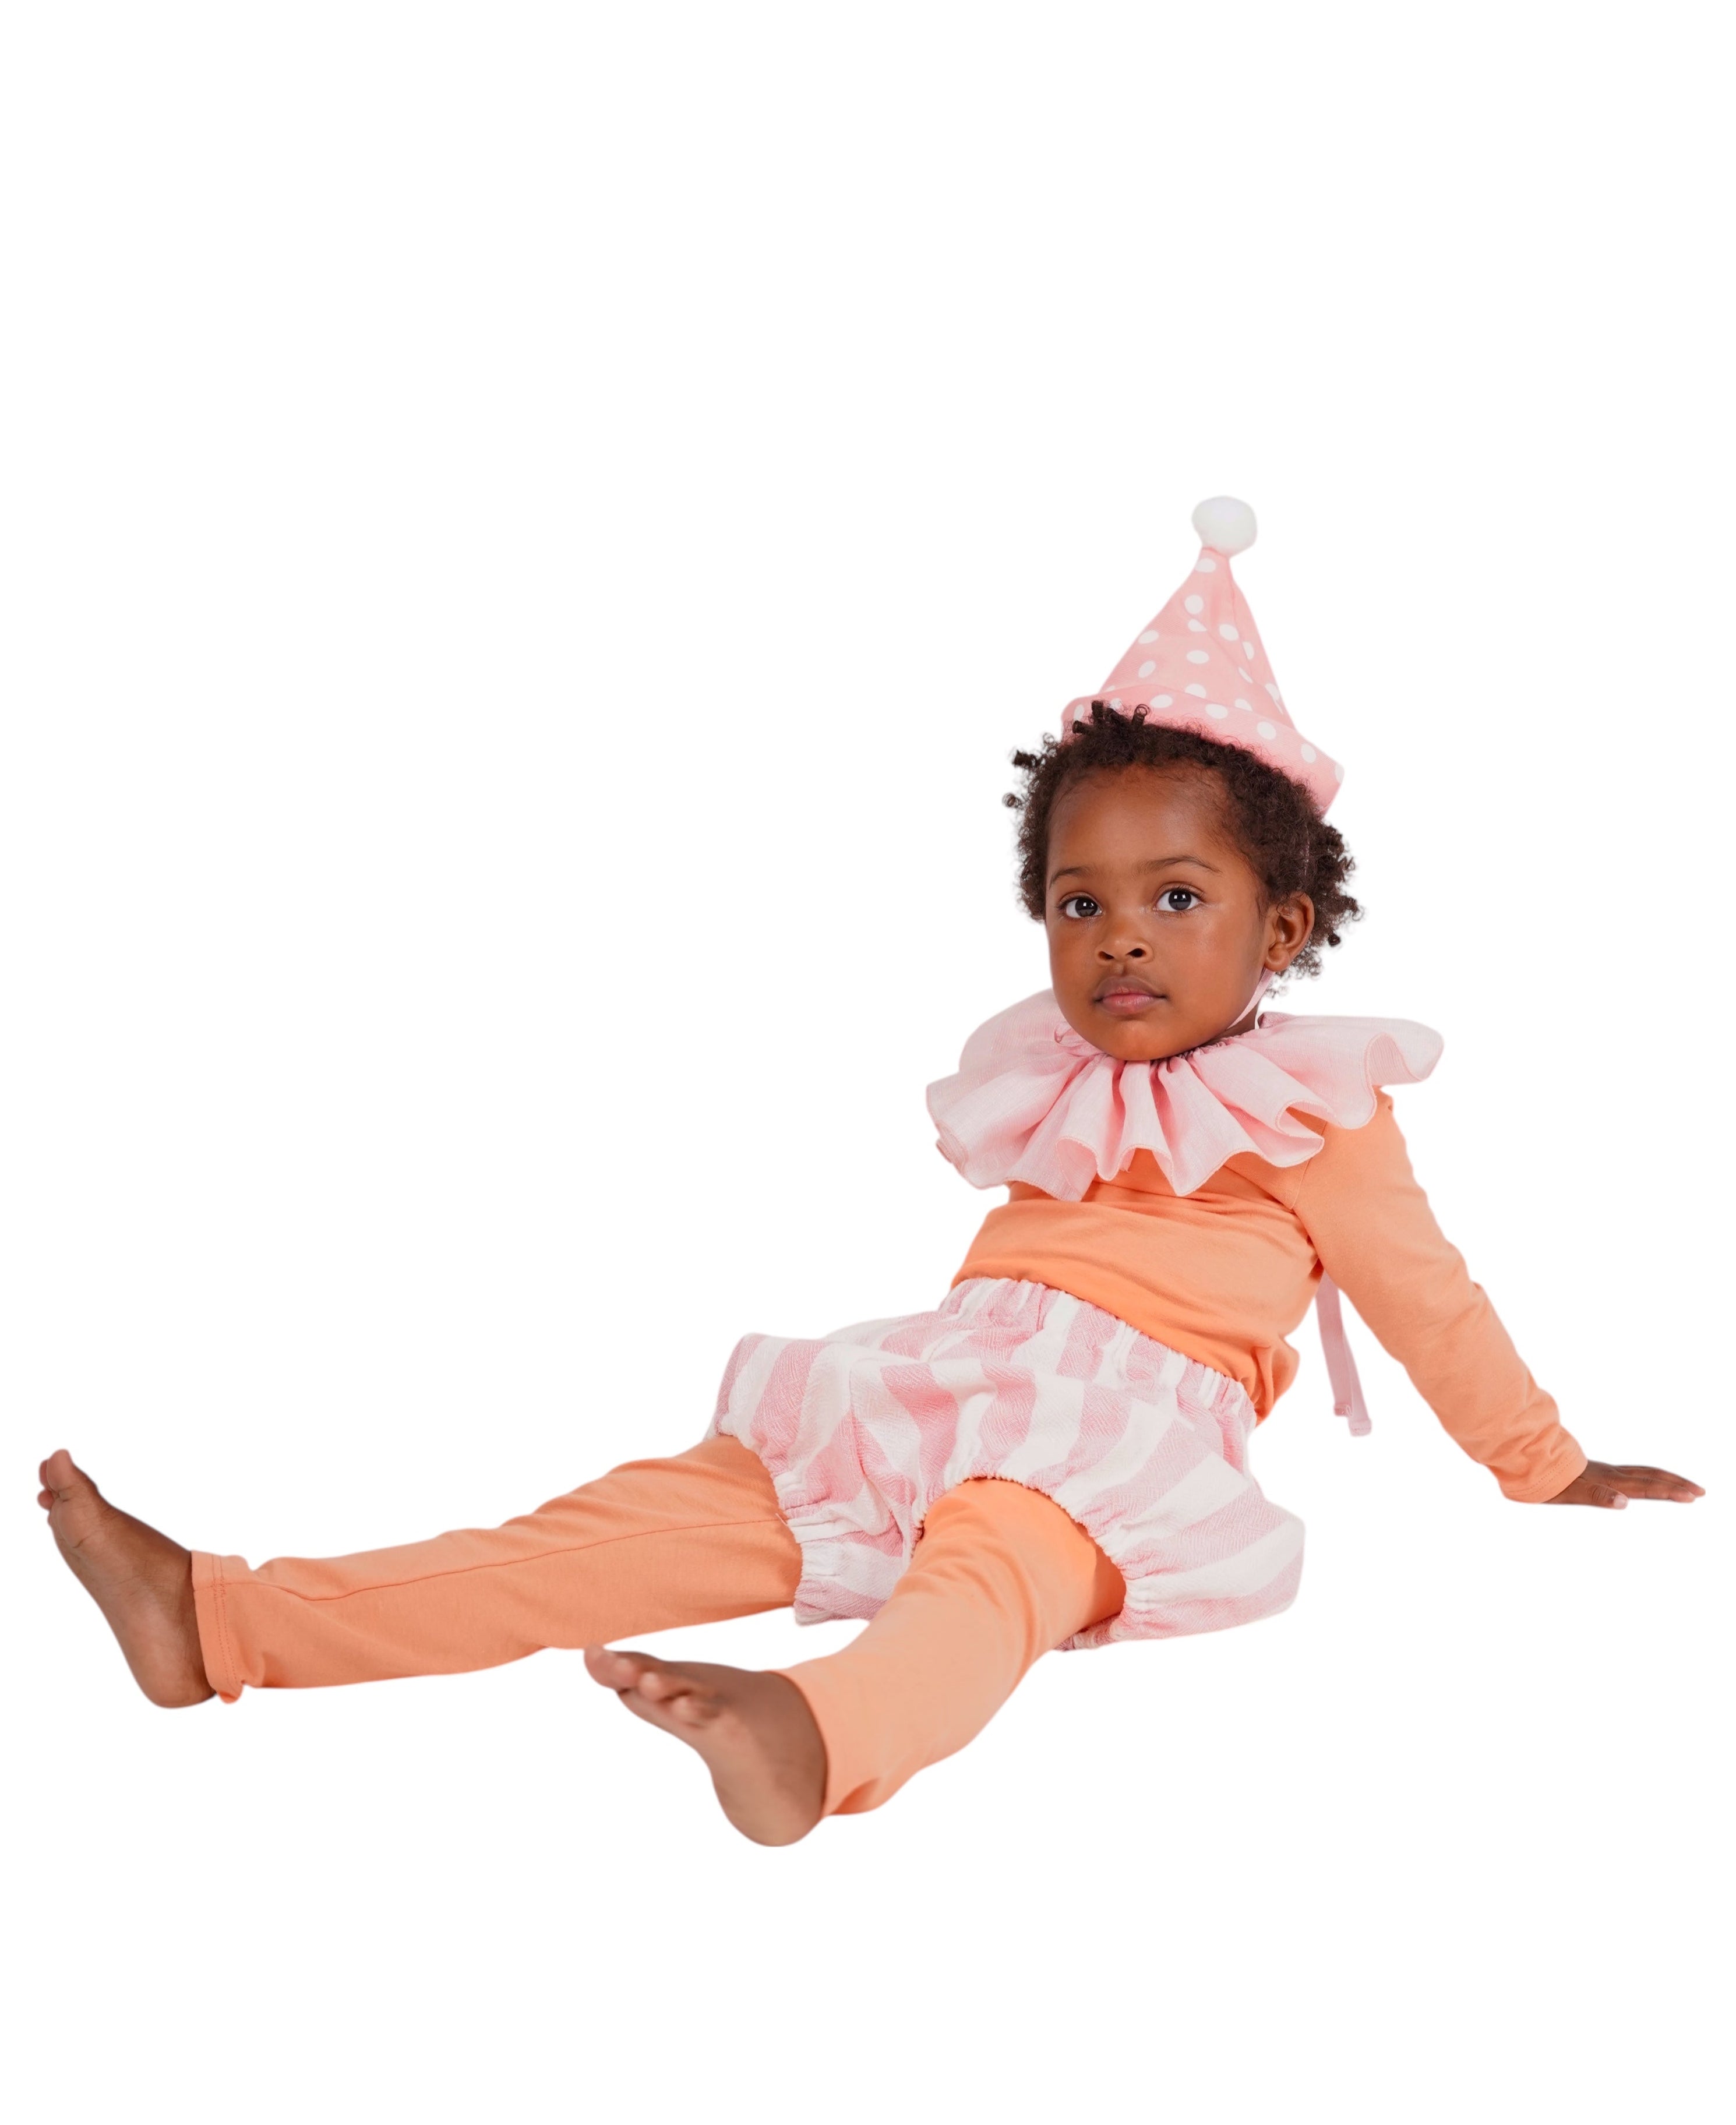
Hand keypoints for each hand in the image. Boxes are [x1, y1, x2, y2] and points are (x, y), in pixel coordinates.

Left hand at [1545, 1459, 1703, 1508]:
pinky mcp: (1597, 1470)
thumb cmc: (1545, 1480)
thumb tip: (1624, 1502)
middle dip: (1676, 1484)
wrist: (1526, 1457)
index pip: (1647, 1486)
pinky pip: (1630, 1472)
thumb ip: (1598, 1496)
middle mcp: (1610, 1474)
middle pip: (1651, 1476)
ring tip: (1681, 1484)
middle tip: (1700, 1491)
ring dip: (1664, 1478)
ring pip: (1642, 1472)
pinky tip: (1645, 1480)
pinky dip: (1646, 1476)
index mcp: (1609, 1481)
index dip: (1670, 1491)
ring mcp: (1604, 1470)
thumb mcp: (1570, 1492)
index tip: (1693, 1496)